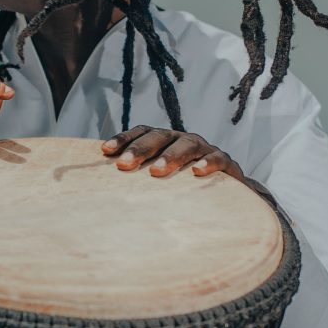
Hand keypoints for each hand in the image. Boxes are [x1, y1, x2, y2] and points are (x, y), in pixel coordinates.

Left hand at [101, 124, 275, 203]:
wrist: (228, 195)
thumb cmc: (184, 188)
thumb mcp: (161, 182)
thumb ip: (138, 181)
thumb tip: (99, 191)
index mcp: (165, 141)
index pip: (143, 132)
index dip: (124, 139)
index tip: (105, 151)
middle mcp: (182, 140)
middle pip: (160, 136)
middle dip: (141, 149)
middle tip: (124, 165)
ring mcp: (205, 149)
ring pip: (188, 144)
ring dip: (171, 156)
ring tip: (156, 171)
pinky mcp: (226, 163)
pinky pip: (219, 158)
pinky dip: (209, 163)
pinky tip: (197, 172)